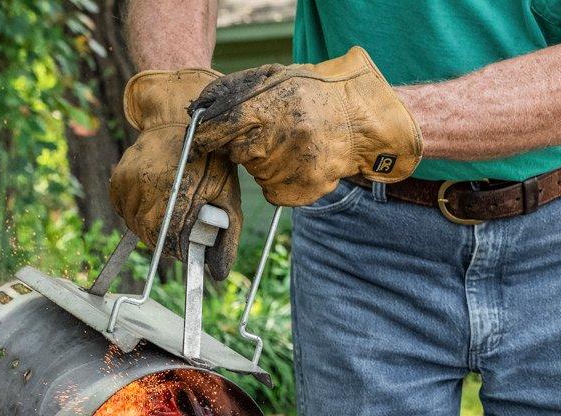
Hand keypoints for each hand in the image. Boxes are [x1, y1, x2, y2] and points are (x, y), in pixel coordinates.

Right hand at [109, 69, 241, 280]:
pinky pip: (123, 210)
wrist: (180, 121)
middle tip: (177, 236)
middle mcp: (147, 185)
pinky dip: (135, 214)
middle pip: (148, 235)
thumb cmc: (211, 161)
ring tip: (167, 216)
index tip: (185, 251)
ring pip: (134, 224)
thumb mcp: (226, 195)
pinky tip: (152, 204)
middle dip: (163, 241)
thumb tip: (218, 273)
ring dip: (149, 228)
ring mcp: (129, 180)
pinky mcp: (119, 178)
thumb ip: (226, 236)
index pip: (166, 241)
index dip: (176, 252)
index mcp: (175, 191)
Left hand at [188, 47, 421, 207]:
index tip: (200, 140)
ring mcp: (290, 169)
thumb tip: (200, 108)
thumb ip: (238, 91)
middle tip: (271, 133)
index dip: (207, 135)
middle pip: (237, 153)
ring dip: (265, 162)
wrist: (360, 122)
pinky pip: (272, 191)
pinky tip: (298, 163)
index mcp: (271, 107)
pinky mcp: (299, 191)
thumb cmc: (315, 97)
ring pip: (256, 173)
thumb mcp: (279, 78)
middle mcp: (279, 139)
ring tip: (294, 145)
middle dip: (246, 144)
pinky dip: (279, 181)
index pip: (222, 127)